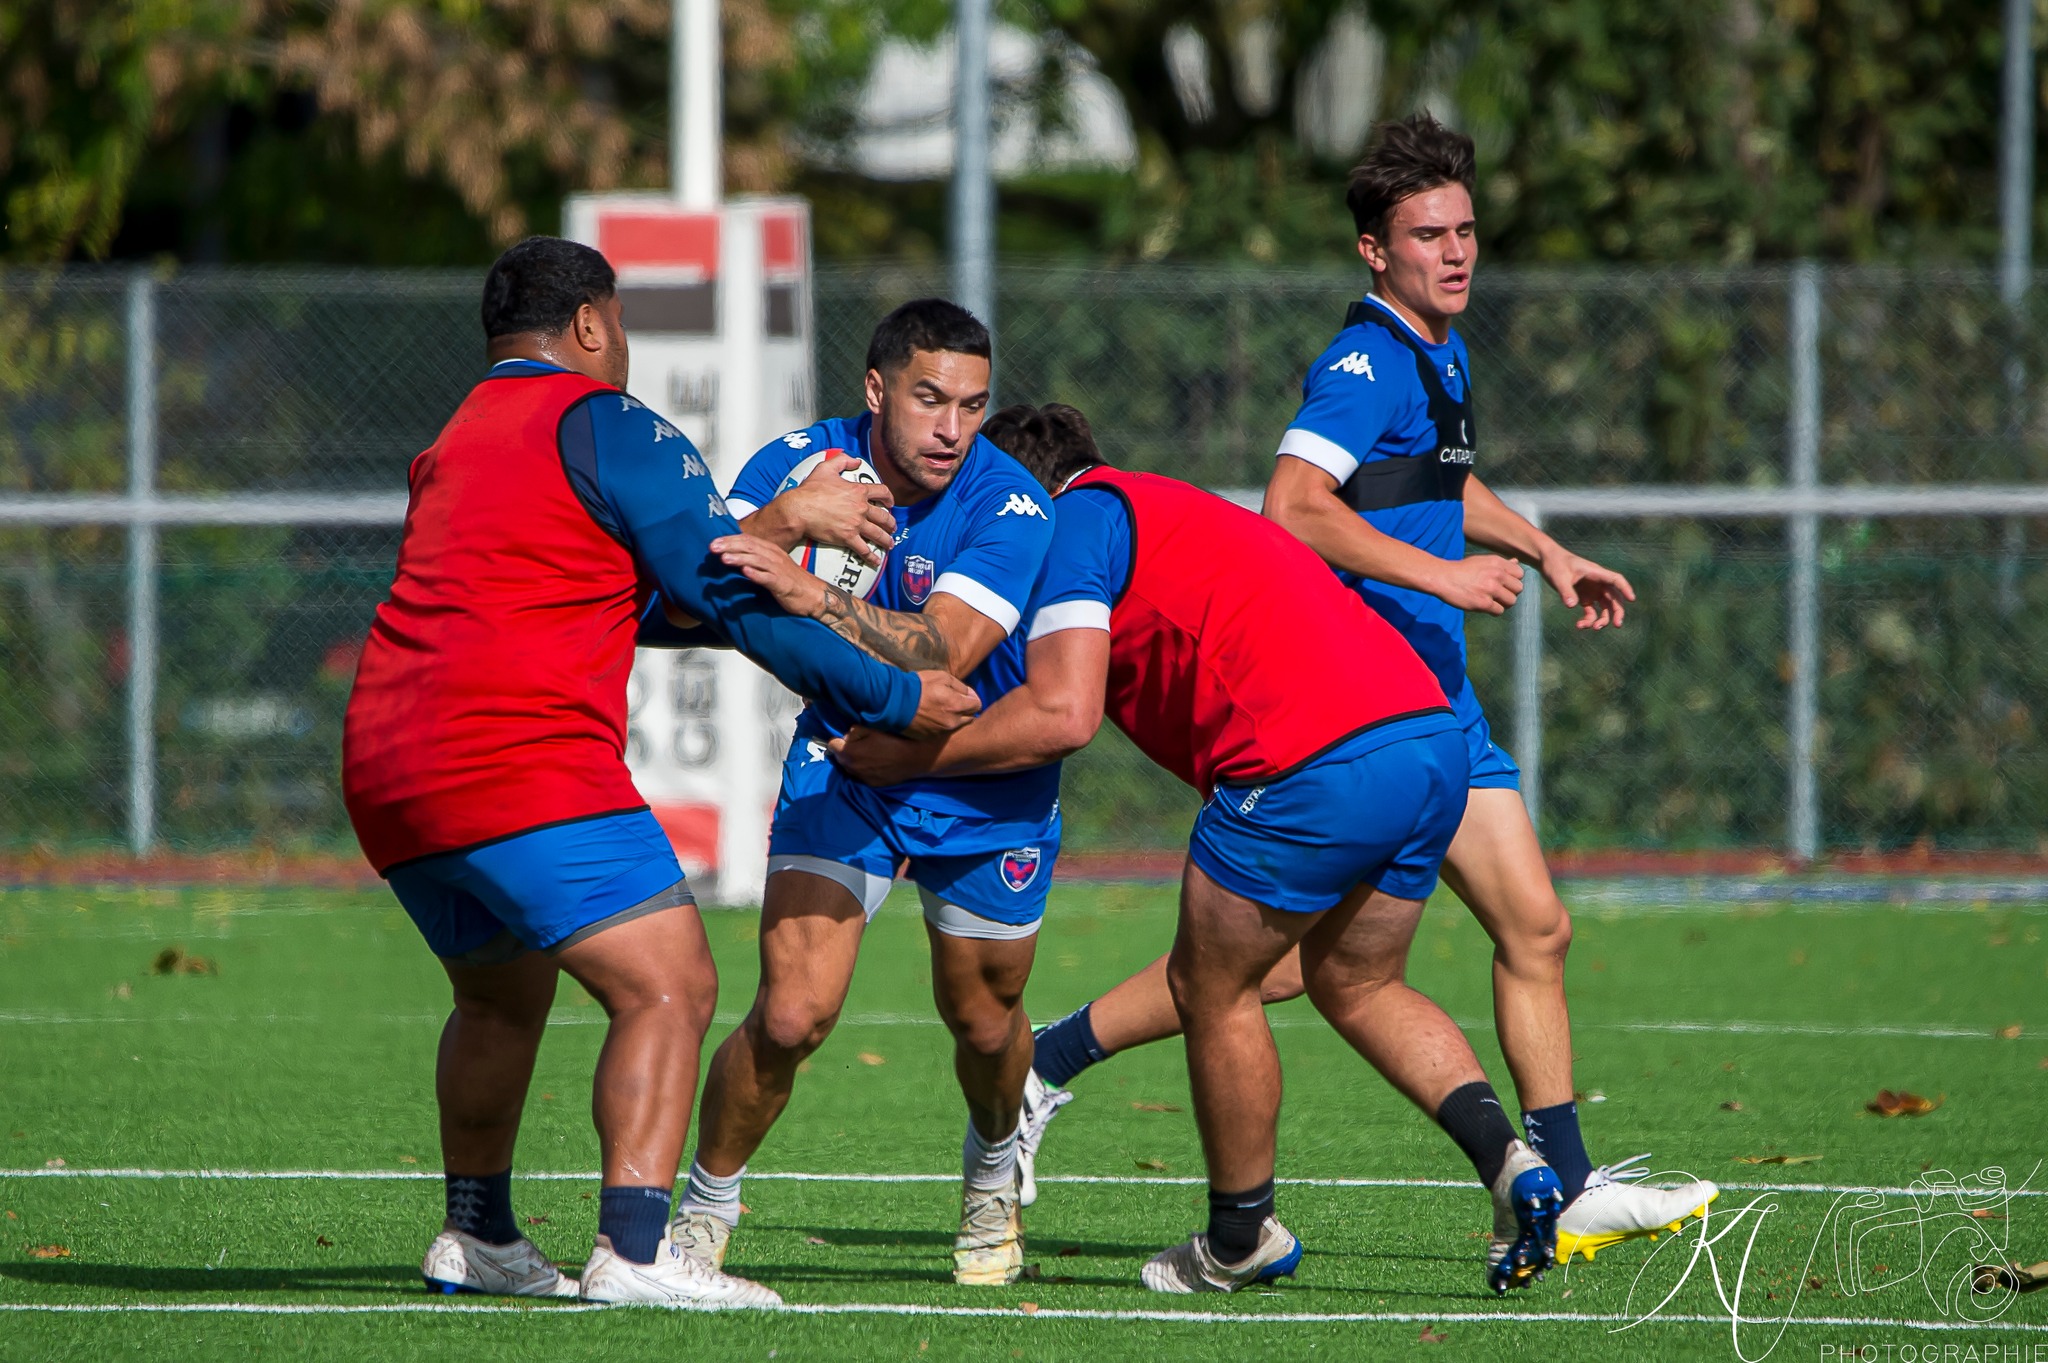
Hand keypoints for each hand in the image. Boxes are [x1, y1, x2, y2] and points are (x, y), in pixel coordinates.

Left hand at [712, 533, 825, 616]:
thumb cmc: (790, 582)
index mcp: (770, 551)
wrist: (813, 595)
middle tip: (713, 548)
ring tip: (724, 559)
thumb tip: (733, 559)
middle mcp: (773, 557)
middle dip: (730, 546)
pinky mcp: (782, 584)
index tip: (713, 543)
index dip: (730, 540)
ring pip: (756, 560)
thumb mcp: (771, 567)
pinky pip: (768, 578)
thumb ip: (754, 561)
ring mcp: (778, 570)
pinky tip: (746, 573)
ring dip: (739, 558)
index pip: (747, 540)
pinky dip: (756, 574)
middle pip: (749, 547)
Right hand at [781, 452, 895, 565]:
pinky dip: (871, 556)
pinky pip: (864, 549)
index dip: (889, 498)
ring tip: (890, 544)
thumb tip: (856, 460)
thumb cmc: (810, 490)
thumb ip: (842, 460)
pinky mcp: (848, 538)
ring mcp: (856, 524)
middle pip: (884, 516)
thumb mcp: (826, 468)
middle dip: (891, 523)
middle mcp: (861, 508)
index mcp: (858, 491)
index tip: (890, 503)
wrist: (800, 509)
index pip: (882, 492)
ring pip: (878, 534)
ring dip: (886, 540)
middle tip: (892, 527)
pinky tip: (876, 560)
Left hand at [829, 727, 946, 784]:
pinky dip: (864, 769)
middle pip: (840, 758)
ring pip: (850, 768)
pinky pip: (861, 775)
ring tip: (868, 754)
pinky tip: (876, 763)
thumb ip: (854, 731)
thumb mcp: (871, 729)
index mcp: (849, 753)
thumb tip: (847, 736)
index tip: (847, 737)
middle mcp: (851, 768)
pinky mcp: (871, 784)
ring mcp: (861, 778)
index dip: (838, 739)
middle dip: (845, 750)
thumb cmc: (892, 741)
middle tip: (858, 744)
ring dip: (854, 761)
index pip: (831, 745)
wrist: (912, 759)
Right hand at [902, 670, 979, 737]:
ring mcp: (941, 732)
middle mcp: (952, 722)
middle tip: (954, 701)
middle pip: (970, 718)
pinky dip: (942, 725)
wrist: (895, 702)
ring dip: (954, 718)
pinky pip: (943, 732)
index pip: (977, 705)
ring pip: (957, 726)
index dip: (972, 698)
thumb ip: (960, 686)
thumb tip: (970, 694)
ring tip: (942, 709)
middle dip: (966, 709)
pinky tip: (932, 717)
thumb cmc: (919, 686)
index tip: (965, 695)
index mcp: (956, 706)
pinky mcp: (930, 737)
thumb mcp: (942, 677)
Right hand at [1434, 554, 1524, 613]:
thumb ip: (1501, 563)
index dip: (1512, 580)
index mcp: (1497, 562)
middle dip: (1509, 592)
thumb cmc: (1462, 570)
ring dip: (1503, 603)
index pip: (1520, 574)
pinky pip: (1500, 611)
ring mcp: (1491, 589)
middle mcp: (1497, 574)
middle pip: (1518, 589)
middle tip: (1497, 594)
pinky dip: (1493, 611)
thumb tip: (1516, 562)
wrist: (1443, 578)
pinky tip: (1484, 606)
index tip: (1503, 583)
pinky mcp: (1484, 603)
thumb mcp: (1482, 561)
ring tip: (1492, 600)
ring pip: (1511, 601)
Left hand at [1541, 550, 1634, 628]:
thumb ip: (1566, 591)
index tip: (1632, 599)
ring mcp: (1592, 591)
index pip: (1616, 580)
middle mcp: (1598, 582)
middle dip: (1618, 612)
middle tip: (1617, 625)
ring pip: (1605, 607)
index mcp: (1596, 573)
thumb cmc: (1555, 564)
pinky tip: (1579, 626)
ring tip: (1593, 628)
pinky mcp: (1585, 598)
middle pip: (1614, 598)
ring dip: (1603, 619)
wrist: (1547, 561)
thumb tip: (1572, 605)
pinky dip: (1588, 620)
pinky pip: (1591, 612)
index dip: (1625, 588)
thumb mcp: (1559, 577)